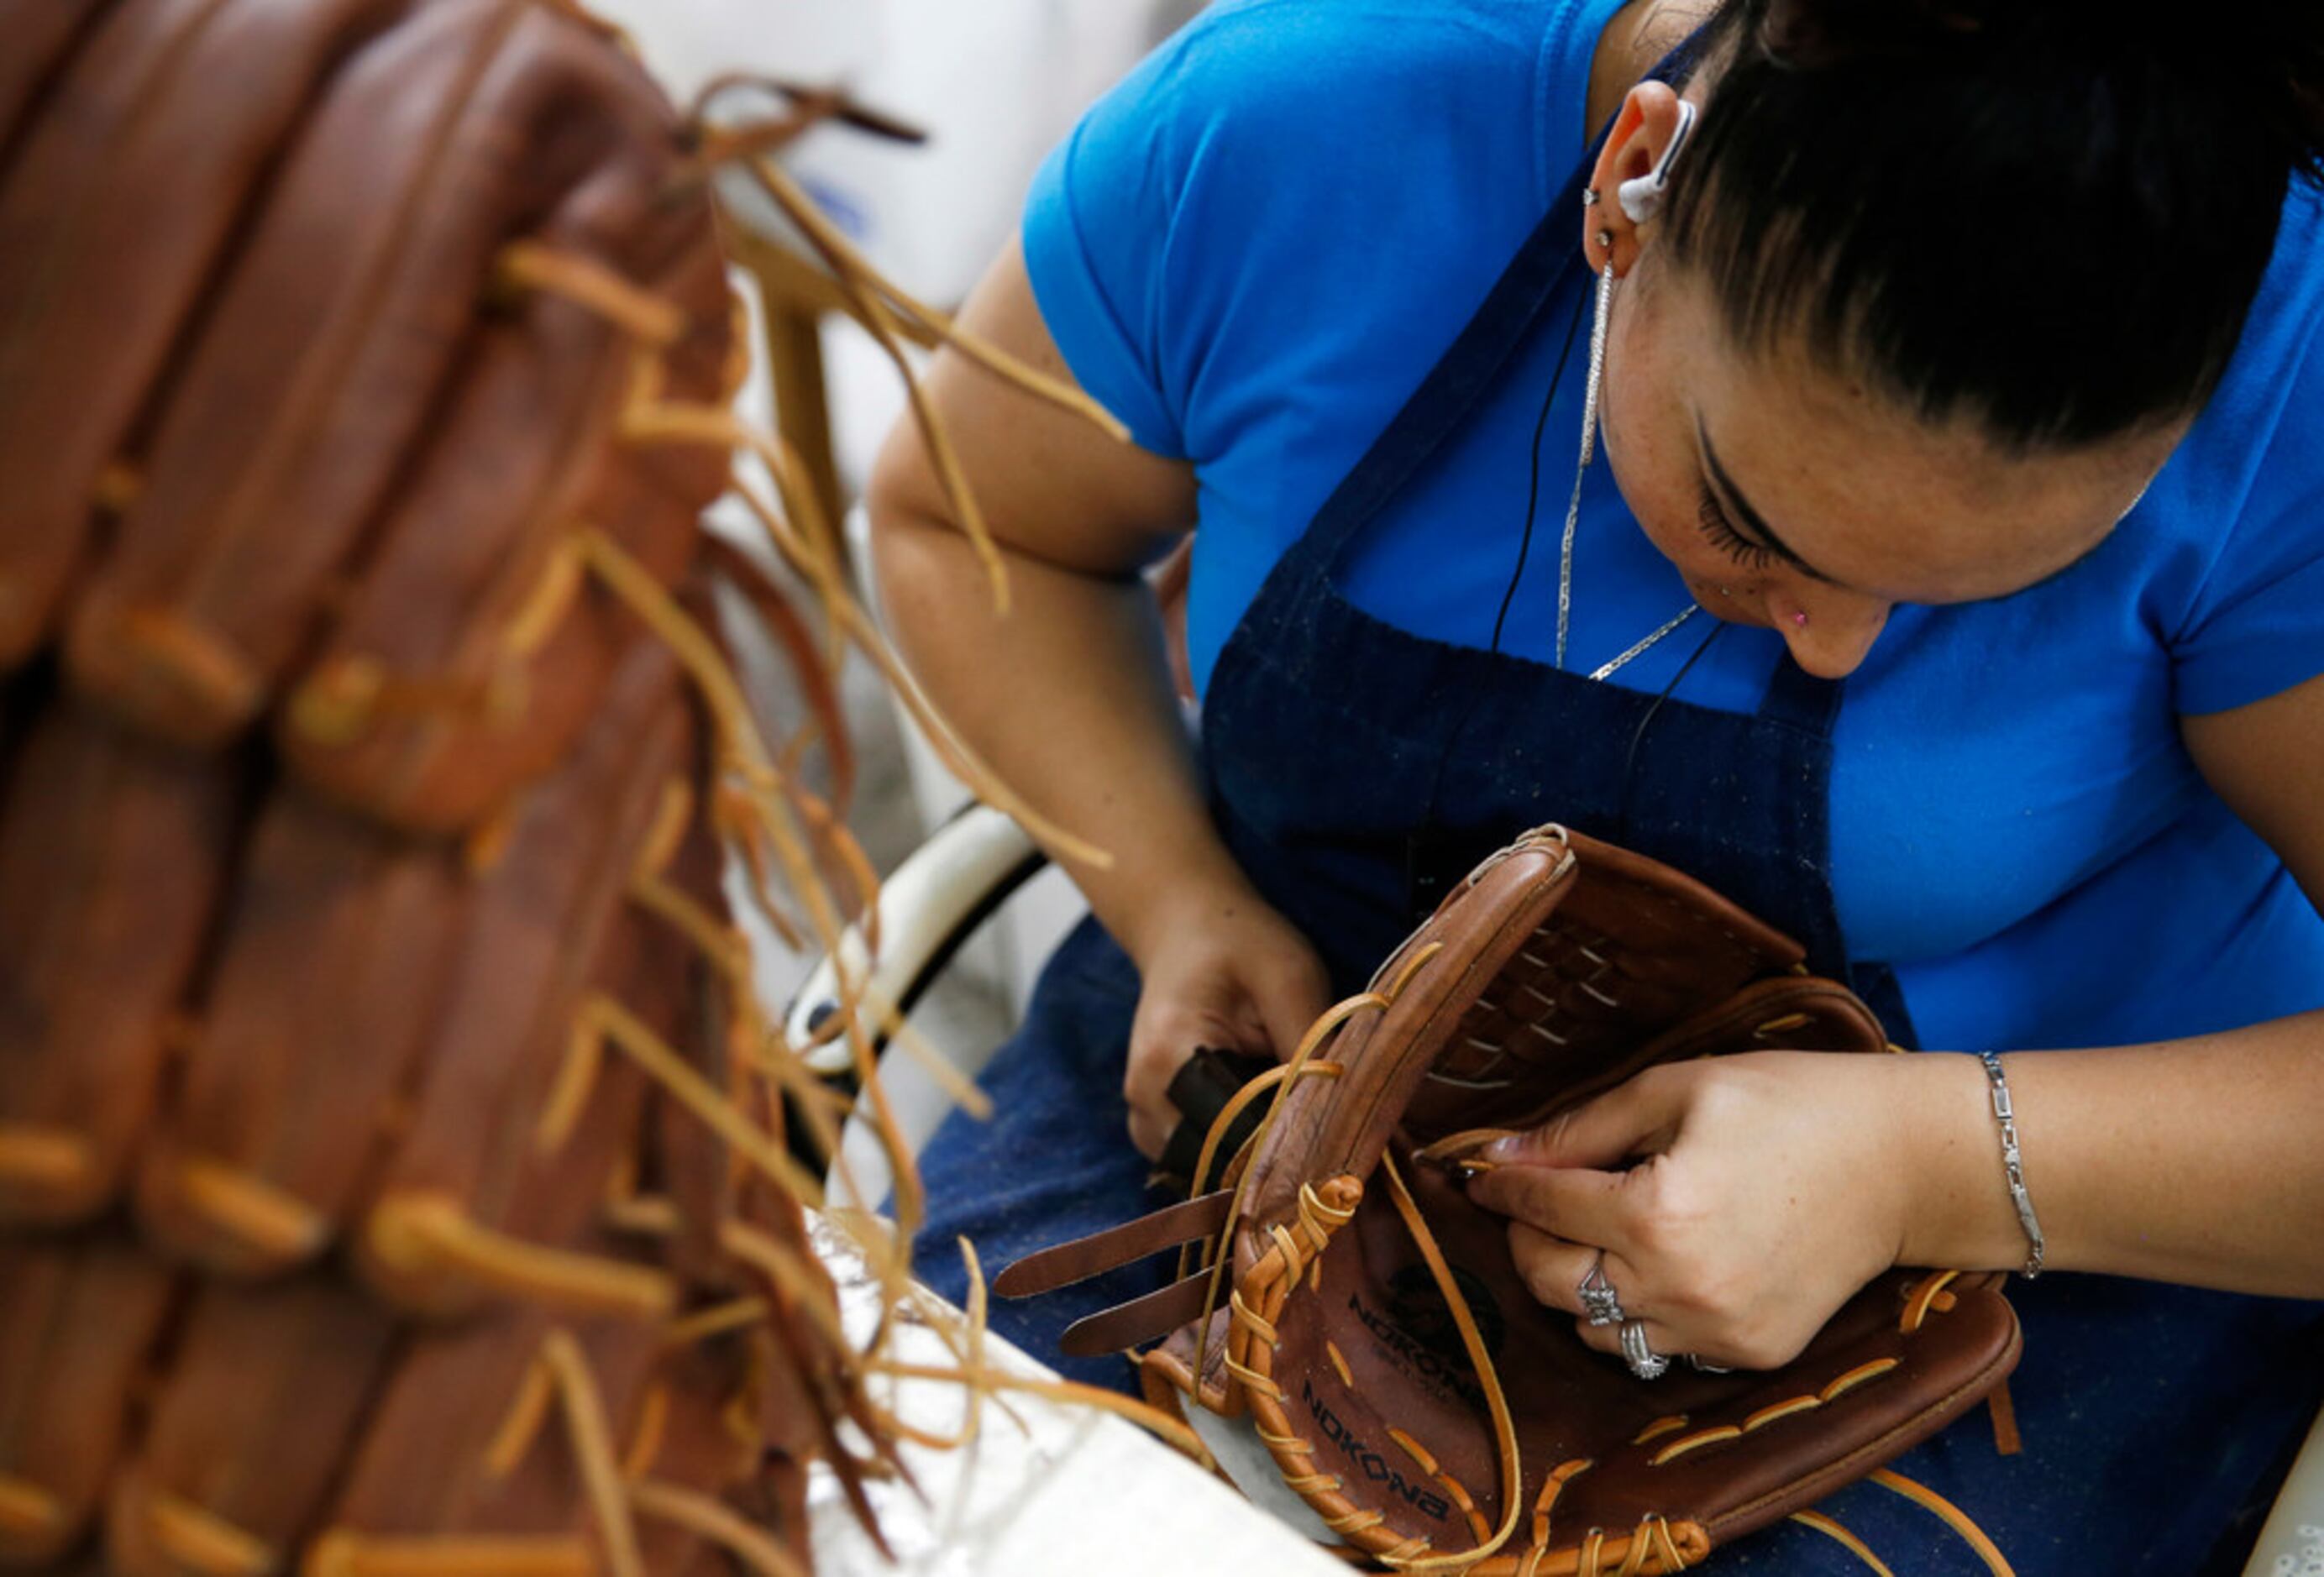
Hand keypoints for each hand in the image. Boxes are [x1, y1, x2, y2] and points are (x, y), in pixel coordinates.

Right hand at [1120, 891, 1330, 1159]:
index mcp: (1171, 1054)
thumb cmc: (1239, 943)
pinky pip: (1201, 1163)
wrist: (1185, 929)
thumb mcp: (1288, 975)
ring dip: (1257, 1162)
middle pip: (1219, 1165)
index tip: (1341, 1145)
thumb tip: (1345, 1111)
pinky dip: (1238, 1155)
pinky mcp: (1155, 1126)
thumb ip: (1310, 1044)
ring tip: (1303, 1129)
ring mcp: (1143, 1117)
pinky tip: (1272, 1126)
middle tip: (1331, 1141)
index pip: (1234, 1135)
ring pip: (1210, 1174)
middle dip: (1277, 1161)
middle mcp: (1145, 1097)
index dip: (1290, 1146)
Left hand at [1465, 1051, 1941, 1369]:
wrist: (1907, 1163)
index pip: (1541, 1205)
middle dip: (1528, 1237)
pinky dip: (1638, 1312)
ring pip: (1593, 1328)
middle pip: (1549, 1280)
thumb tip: (1503, 1156)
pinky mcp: (1749, 1355)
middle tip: (1538, 1201)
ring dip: (1577, 1282)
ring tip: (1596, 1234)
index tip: (1481, 1173)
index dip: (1502, 1184)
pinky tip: (1657, 1266)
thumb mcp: (1678, 1088)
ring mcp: (1716, 1332)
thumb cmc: (1792, 1105)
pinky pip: (1657, 1346)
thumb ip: (1584, 1129)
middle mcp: (1679, 1287)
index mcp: (1656, 1213)